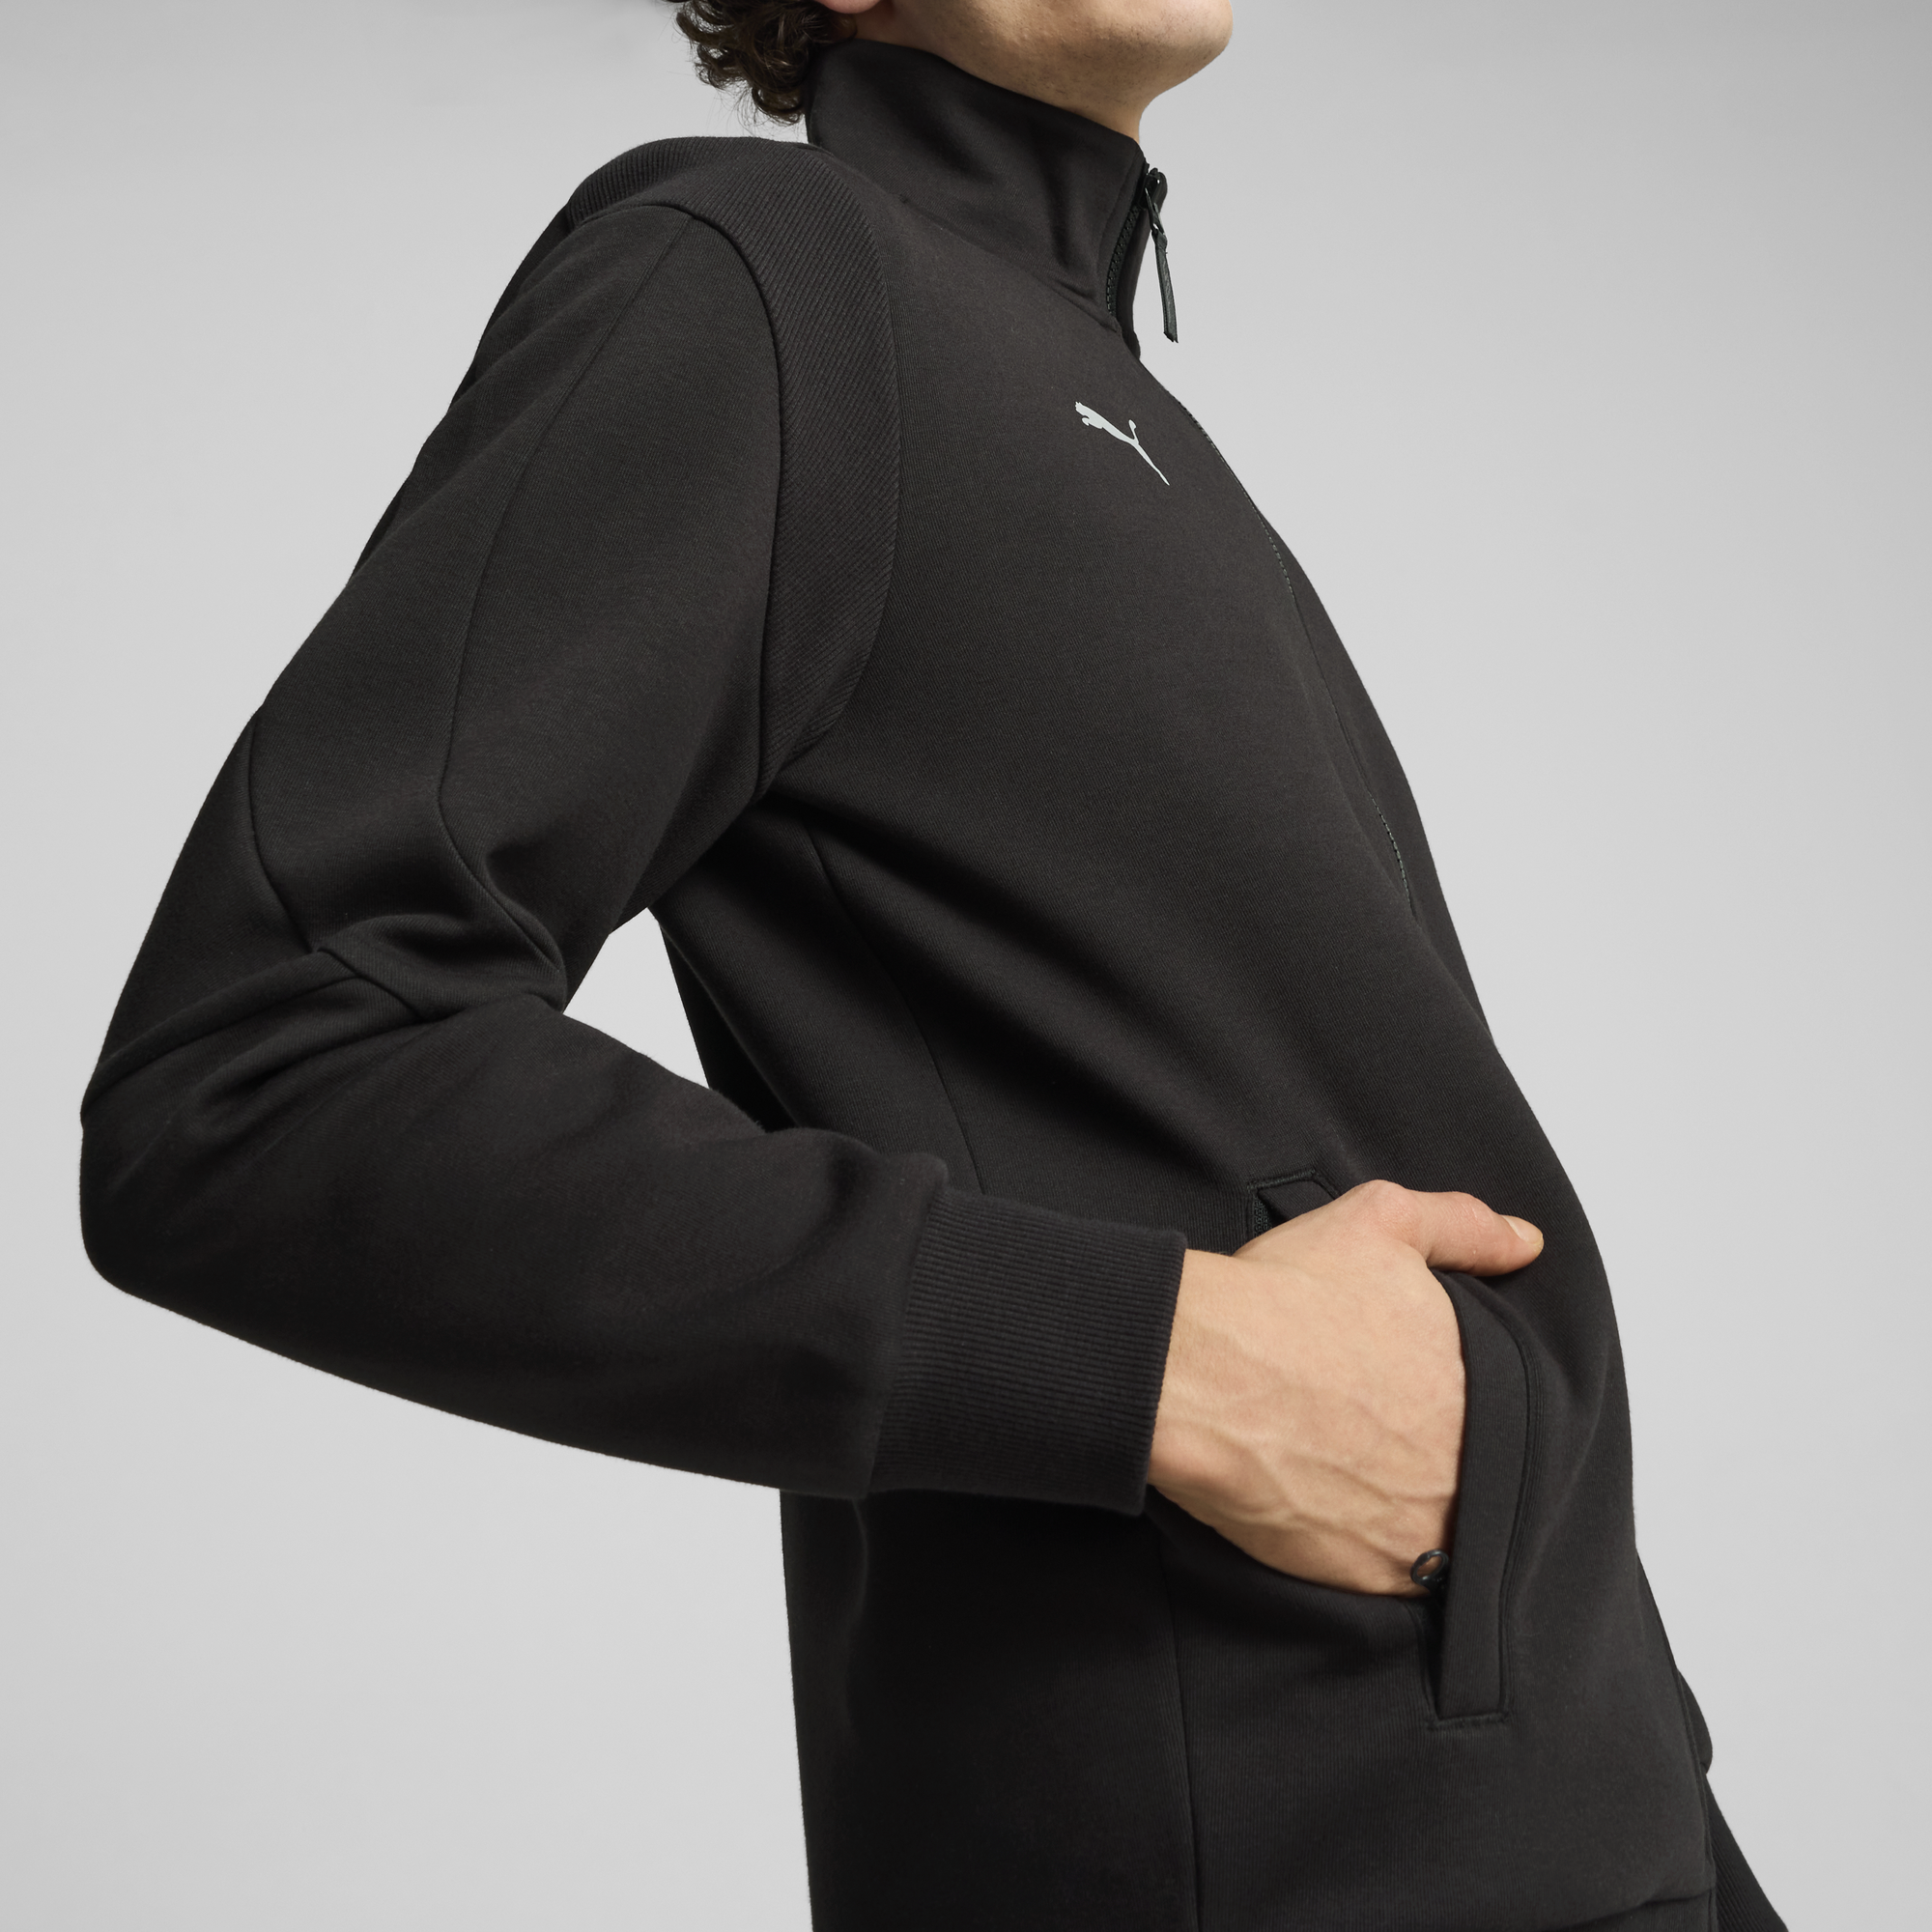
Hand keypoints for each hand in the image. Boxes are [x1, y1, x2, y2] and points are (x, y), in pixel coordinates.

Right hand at [1147, 1181, 1542, 1594]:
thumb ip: (1463, 1227)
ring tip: (1357, 1478)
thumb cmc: (1280, 1300)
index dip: (1456, 1399)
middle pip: (1473, 1470)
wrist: (1198, 1371)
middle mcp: (1468, 1466)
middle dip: (1435, 1455)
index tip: (1413, 1390)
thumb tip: (1525, 1243)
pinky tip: (1332, 1510)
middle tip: (1381, 1432)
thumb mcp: (1380, 1222)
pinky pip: (1389, 1577)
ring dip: (1408, 1510)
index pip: (1503, 1407)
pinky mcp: (1368, 1576)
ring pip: (1438, 1531)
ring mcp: (1423, 1530)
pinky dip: (1368, 1551)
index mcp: (1483, 1387)